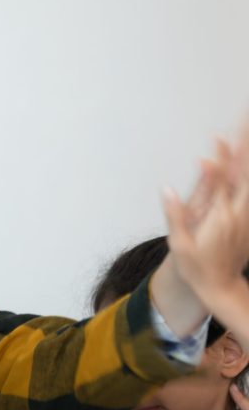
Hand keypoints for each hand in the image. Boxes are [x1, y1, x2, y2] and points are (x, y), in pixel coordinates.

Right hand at [164, 128, 248, 306]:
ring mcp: (246, 217)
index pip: (220, 179)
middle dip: (244, 147)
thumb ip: (176, 213)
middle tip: (245, 121)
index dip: (218, 158)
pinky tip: (245, 166)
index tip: (218, 137)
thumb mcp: (179, 244)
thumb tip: (168, 188)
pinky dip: (247, 176)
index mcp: (220, 216)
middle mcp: (238, 212)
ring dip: (247, 158)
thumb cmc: (197, 268)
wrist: (222, 288)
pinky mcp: (248, 221)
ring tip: (246, 136)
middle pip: (244, 173)